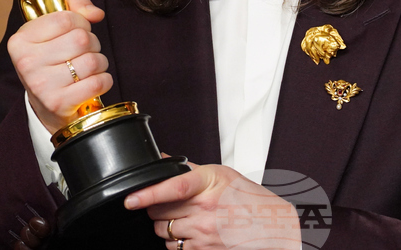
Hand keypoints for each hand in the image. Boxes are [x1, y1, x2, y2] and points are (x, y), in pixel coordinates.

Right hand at [7, 0, 111, 132]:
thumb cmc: (52, 61)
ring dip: (100, 63)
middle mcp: (27, 62)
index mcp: (21, 40)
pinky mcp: (58, 103)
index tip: (77, 31)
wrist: (45, 106)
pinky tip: (92, 82)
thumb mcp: (54, 30)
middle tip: (84, 52)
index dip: (81, 22)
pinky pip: (98, 82)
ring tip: (88, 68)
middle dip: (92, 43)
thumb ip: (75, 8)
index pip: (66, 18)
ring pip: (93, 61)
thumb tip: (96, 13)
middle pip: (82, 39)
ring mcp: (41, 85)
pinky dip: (104, 81)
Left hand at [125, 163, 301, 249]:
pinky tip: (189, 232)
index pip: (173, 187)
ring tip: (182, 218)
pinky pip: (174, 248)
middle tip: (170, 203)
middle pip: (160, 212)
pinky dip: (175, 241)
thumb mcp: (221, 175)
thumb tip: (162, 159)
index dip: (148, 194)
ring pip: (163, 231)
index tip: (130, 199)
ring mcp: (204, 233)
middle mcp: (206, 210)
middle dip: (156, 208)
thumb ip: (188, 169)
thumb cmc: (247, 198)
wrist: (270, 225)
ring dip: (164, 226)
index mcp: (209, 185)